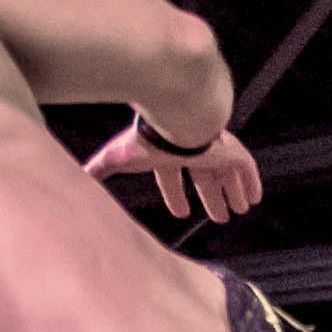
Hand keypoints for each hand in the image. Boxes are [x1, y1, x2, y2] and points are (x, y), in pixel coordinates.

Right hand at [84, 122, 261, 225]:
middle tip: (219, 218)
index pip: (172, 179)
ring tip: (237, 212)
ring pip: (226, 175)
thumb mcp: (119, 157)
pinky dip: (250, 183)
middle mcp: (192, 151)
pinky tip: (254, 198)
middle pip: (204, 179)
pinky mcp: (233, 150)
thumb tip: (77, 179)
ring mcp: (214, 149)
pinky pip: (246, 169)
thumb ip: (99, 170)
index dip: (176, 197)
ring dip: (232, 194)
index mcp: (167, 154)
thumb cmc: (147, 136)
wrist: (174, 113)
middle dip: (211, 199)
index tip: (181, 213)